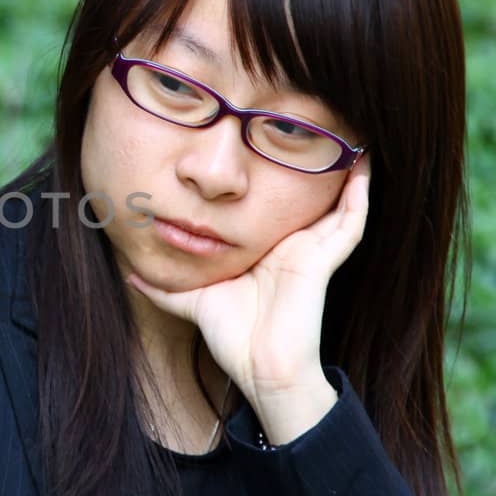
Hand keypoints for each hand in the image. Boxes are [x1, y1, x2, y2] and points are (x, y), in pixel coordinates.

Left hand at [127, 158, 370, 412]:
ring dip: (348, 171)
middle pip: (310, 198)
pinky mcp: (325, 258)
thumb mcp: (193, 302)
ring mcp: (313, 250)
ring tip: (350, 136)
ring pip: (339, 202)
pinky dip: (360, 191)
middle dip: (316, 165)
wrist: (260, 369)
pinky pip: (351, 219)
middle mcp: (293, 245)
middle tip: (315, 126)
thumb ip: (165, 289)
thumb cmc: (234, 339)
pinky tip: (364, 163)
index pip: (276, 207)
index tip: (268, 144)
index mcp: (269, 252)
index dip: (277, 178)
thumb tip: (131, 276)